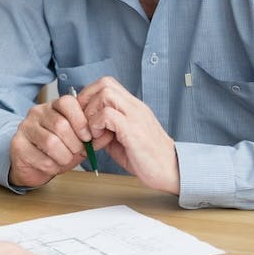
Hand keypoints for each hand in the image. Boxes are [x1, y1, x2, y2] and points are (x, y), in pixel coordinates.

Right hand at [8, 92, 105, 186]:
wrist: (33, 165)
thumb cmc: (57, 150)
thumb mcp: (77, 140)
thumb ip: (91, 136)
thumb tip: (106, 133)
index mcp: (53, 106)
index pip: (67, 102)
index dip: (81, 121)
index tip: (87, 136)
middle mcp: (37, 112)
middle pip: (60, 124)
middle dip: (75, 144)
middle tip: (78, 152)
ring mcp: (25, 127)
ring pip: (51, 142)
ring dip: (64, 156)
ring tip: (65, 160)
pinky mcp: (17, 145)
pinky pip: (41, 157)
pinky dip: (52, 166)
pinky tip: (52, 165)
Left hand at [78, 77, 179, 193]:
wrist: (171, 171)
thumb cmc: (147, 158)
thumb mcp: (121, 140)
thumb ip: (106, 129)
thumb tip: (86, 127)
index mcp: (132, 107)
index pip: (107, 84)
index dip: (89, 95)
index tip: (83, 114)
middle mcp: (135, 107)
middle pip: (105, 83)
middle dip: (87, 99)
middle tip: (83, 121)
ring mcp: (135, 116)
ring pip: (105, 93)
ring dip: (91, 112)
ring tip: (92, 132)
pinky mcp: (133, 130)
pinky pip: (108, 114)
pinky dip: (97, 125)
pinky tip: (99, 140)